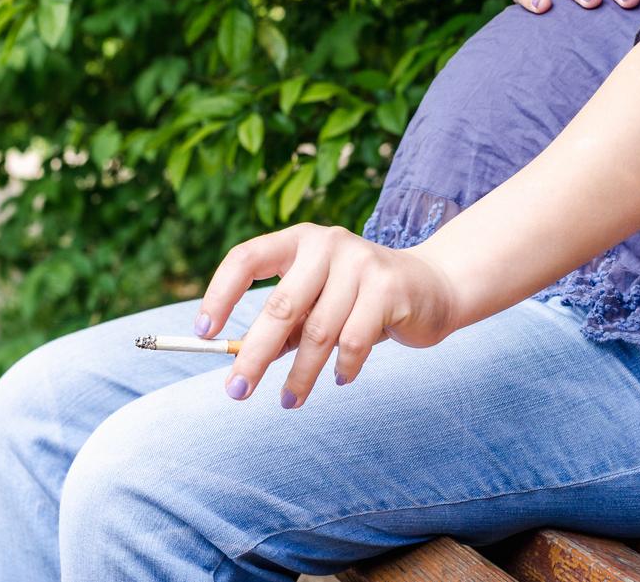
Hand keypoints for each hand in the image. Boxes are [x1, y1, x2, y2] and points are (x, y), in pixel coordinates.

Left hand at [195, 222, 459, 407]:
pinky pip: (354, 341)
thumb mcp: (317, 303)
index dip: (220, 295)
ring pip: (318, 332)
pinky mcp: (389, 288)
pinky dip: (342, 368)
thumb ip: (284, 324)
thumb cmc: (360, 299)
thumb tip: (239, 359)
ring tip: (289, 400)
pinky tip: (340, 378)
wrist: (434, 287)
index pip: (247, 259)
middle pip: (281, 306)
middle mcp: (328, 243)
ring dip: (300, 375)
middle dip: (255, 355)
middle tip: (236, 391)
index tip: (205, 333)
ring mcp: (361, 262)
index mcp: (299, 240)